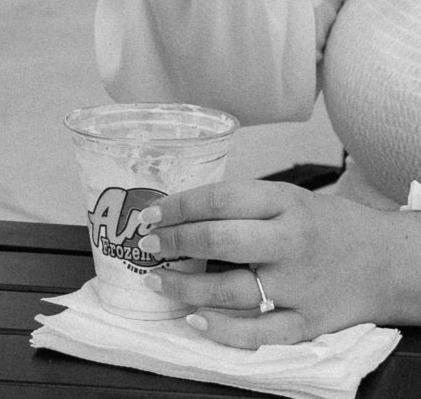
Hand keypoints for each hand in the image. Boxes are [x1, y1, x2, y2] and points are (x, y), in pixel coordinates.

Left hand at [138, 179, 411, 347]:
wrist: (384, 261)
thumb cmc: (325, 225)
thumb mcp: (287, 198)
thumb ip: (242, 206)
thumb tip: (179, 212)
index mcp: (284, 202)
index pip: (220, 199)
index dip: (178, 206)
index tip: (150, 213)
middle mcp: (291, 242)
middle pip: (221, 240)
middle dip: (175, 242)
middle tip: (147, 245)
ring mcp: (299, 285)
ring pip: (231, 289)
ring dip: (185, 287)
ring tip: (157, 280)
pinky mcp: (307, 323)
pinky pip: (258, 332)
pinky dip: (222, 329)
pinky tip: (195, 319)